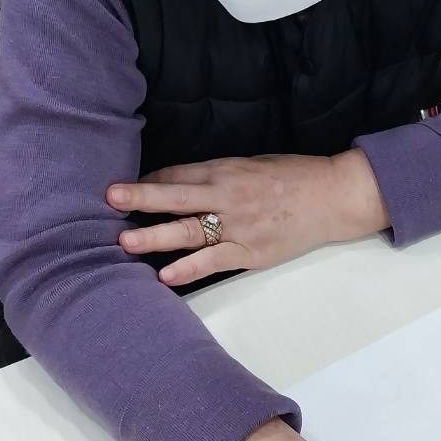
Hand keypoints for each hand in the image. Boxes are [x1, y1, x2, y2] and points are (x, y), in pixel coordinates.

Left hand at [107, 150, 388, 285]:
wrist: (331, 197)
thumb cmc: (290, 177)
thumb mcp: (250, 164)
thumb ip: (214, 174)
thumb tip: (175, 181)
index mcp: (225, 170)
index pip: (177, 174)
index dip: (148, 181)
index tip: (121, 189)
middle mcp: (227, 196)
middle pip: (176, 196)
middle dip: (141, 197)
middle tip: (109, 197)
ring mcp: (238, 226)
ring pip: (189, 231)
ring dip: (155, 236)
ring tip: (124, 241)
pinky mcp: (250, 252)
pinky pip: (213, 261)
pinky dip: (189, 268)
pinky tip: (165, 275)